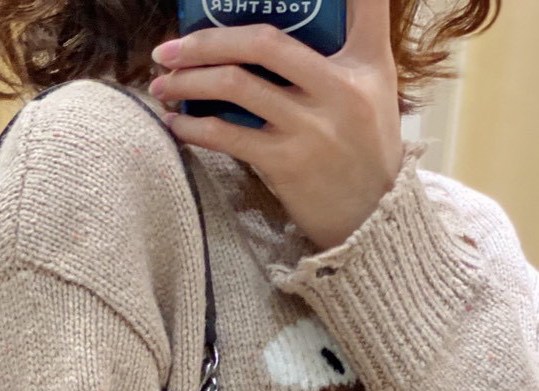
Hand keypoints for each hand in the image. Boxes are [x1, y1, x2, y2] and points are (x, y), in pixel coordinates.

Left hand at [148, 0, 403, 251]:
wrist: (372, 221)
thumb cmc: (366, 148)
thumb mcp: (375, 89)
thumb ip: (350, 46)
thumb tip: (296, 19)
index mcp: (365, 63)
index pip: (363, 6)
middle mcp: (337, 89)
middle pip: (262, 43)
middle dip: (207, 40)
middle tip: (170, 48)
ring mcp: (309, 128)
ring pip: (236, 85)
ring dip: (189, 82)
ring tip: (162, 83)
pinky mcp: (286, 164)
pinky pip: (228, 136)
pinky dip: (195, 127)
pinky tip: (176, 123)